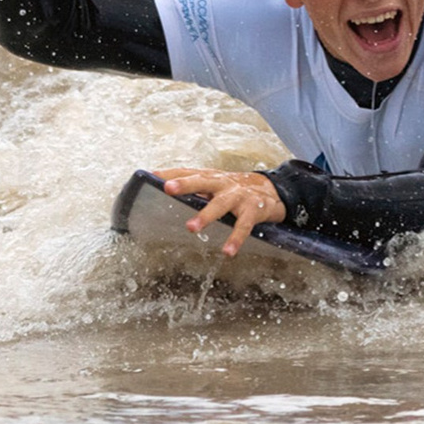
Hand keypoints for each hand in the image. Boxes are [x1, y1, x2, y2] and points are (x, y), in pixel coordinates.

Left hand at [160, 169, 285, 256]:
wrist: (272, 191)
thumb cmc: (235, 189)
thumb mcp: (214, 184)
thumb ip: (192, 186)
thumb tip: (163, 185)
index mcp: (210, 177)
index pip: (187, 172)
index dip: (170, 173)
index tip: (151, 175)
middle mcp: (222, 183)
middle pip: (202, 181)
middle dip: (185, 184)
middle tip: (168, 188)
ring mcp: (238, 196)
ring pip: (220, 204)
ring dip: (206, 215)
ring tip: (191, 228)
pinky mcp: (252, 210)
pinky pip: (243, 226)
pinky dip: (235, 239)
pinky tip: (228, 251)